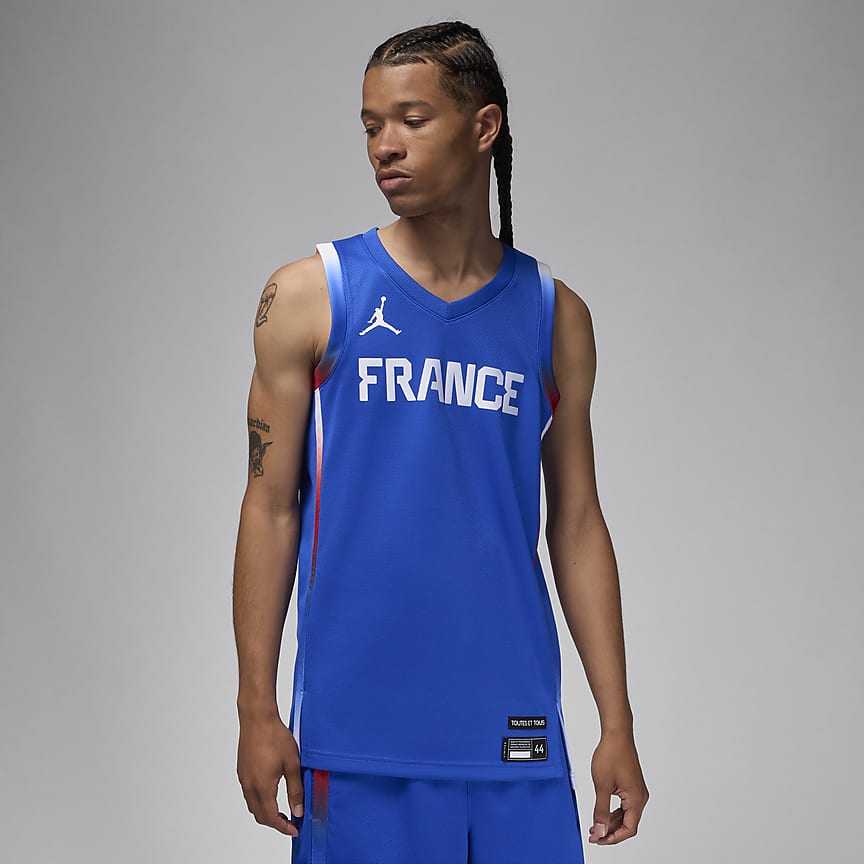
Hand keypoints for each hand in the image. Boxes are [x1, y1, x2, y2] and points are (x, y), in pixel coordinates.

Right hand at [237, 713, 303, 836]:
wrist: (257, 718)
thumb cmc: (275, 736)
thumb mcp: (292, 764)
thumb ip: (295, 789)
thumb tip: (298, 810)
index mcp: (262, 787)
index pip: (271, 817)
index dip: (283, 827)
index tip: (294, 829)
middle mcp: (249, 785)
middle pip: (260, 815)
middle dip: (275, 822)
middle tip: (290, 821)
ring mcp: (243, 778)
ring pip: (253, 805)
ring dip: (266, 812)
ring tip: (282, 809)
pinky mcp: (242, 770)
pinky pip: (249, 793)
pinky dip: (259, 800)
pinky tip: (270, 792)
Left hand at [587, 729, 648, 844]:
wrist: (616, 734)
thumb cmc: (611, 754)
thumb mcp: (602, 785)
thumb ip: (601, 810)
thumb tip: (600, 830)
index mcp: (636, 799)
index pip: (629, 829)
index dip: (613, 838)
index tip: (599, 840)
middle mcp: (640, 796)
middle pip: (628, 823)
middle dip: (610, 831)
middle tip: (594, 835)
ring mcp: (636, 790)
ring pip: (626, 814)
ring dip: (611, 822)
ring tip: (596, 826)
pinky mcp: (631, 784)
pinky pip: (624, 805)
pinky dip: (613, 811)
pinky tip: (602, 813)